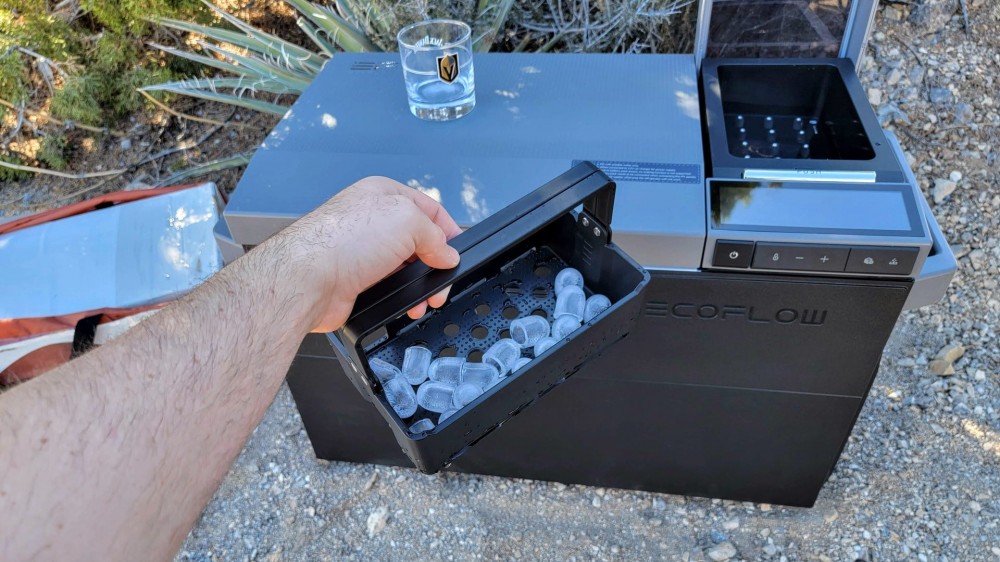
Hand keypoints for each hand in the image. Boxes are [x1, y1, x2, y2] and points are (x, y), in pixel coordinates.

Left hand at [273, 176, 461, 332]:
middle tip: (442, 281)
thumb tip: (447, 253)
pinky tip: (407, 305)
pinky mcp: (356, 280)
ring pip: (405, 268)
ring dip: (420, 285)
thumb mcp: (407, 220)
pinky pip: (390, 288)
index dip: (447, 230)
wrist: (307, 279)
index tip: (458, 252)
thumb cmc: (342, 240)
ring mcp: (363, 252)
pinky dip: (403, 298)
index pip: (428, 208)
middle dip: (435, 264)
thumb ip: (434, 235)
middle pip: (418, 242)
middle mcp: (371, 221)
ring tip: (426, 299)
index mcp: (382, 195)